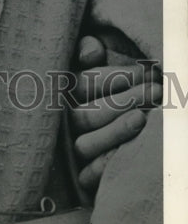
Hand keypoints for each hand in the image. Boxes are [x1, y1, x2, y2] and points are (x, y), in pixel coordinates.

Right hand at [71, 35, 162, 192]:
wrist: (132, 119)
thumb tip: (91, 53)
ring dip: (115, 132)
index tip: (146, 73)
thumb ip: (90, 47)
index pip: (85, 84)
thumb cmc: (121, 82)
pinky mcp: (83, 174)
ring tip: (144, 118)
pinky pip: (86, 176)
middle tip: (155, 92)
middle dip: (122, 103)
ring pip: (84, 145)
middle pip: (85, 115)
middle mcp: (68, 120)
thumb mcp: (107, 56)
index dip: (115, 78)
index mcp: (70, 91)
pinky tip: (126, 153)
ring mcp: (75, 147)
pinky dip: (103, 167)